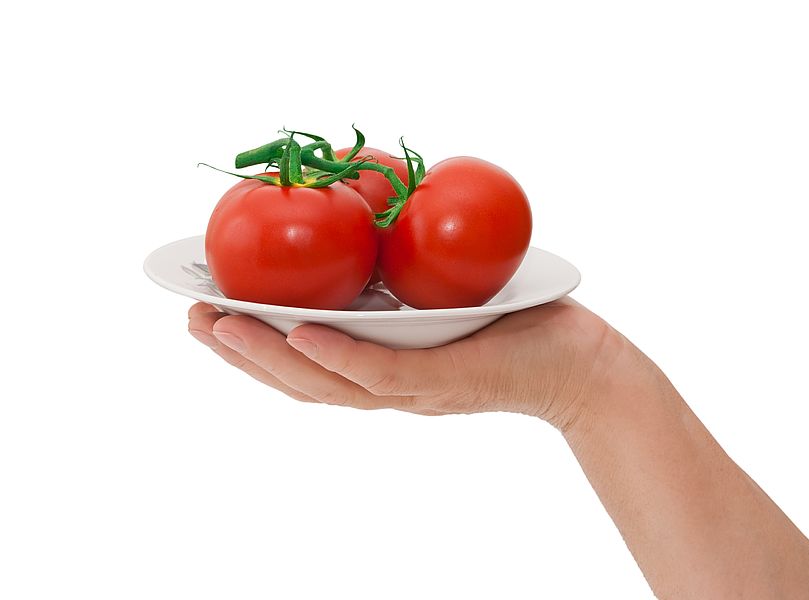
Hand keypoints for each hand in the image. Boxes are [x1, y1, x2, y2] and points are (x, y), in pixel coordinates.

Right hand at [186, 298, 630, 429]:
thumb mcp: (445, 296)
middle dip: (239, 352)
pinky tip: (299, 334)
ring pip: (326, 382)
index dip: (250, 345)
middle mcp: (389, 388)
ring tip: (219, 326)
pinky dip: (336, 356)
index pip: (303, 364)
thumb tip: (365, 222)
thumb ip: (403, 278)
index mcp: (383, 368)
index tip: (205, 310)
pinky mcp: (446, 383)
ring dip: (267, 356)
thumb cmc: (517, 324)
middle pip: (298, 380)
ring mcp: (414, 390)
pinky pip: (380, 373)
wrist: (583, 365)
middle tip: (190, 317)